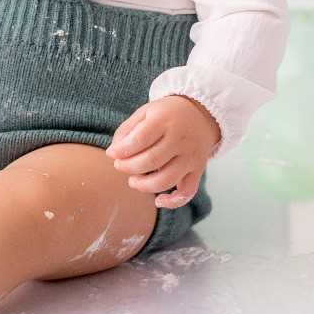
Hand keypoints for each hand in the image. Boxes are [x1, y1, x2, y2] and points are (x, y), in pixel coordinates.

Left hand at [106, 95, 221, 209]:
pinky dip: (173, 201)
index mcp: (165, 120)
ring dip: (145, 186)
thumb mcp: (146, 112)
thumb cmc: (167, 114)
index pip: (140, 139)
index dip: (122, 150)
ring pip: (167, 179)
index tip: (112, 154)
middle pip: (152, 161)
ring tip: (133, 181)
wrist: (201, 114)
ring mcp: (190, 157)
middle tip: (119, 166)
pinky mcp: (197, 170)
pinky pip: (188, 192)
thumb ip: (127, 130)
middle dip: (129, 167)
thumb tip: (113, 153)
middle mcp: (180, 139)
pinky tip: (158, 200)